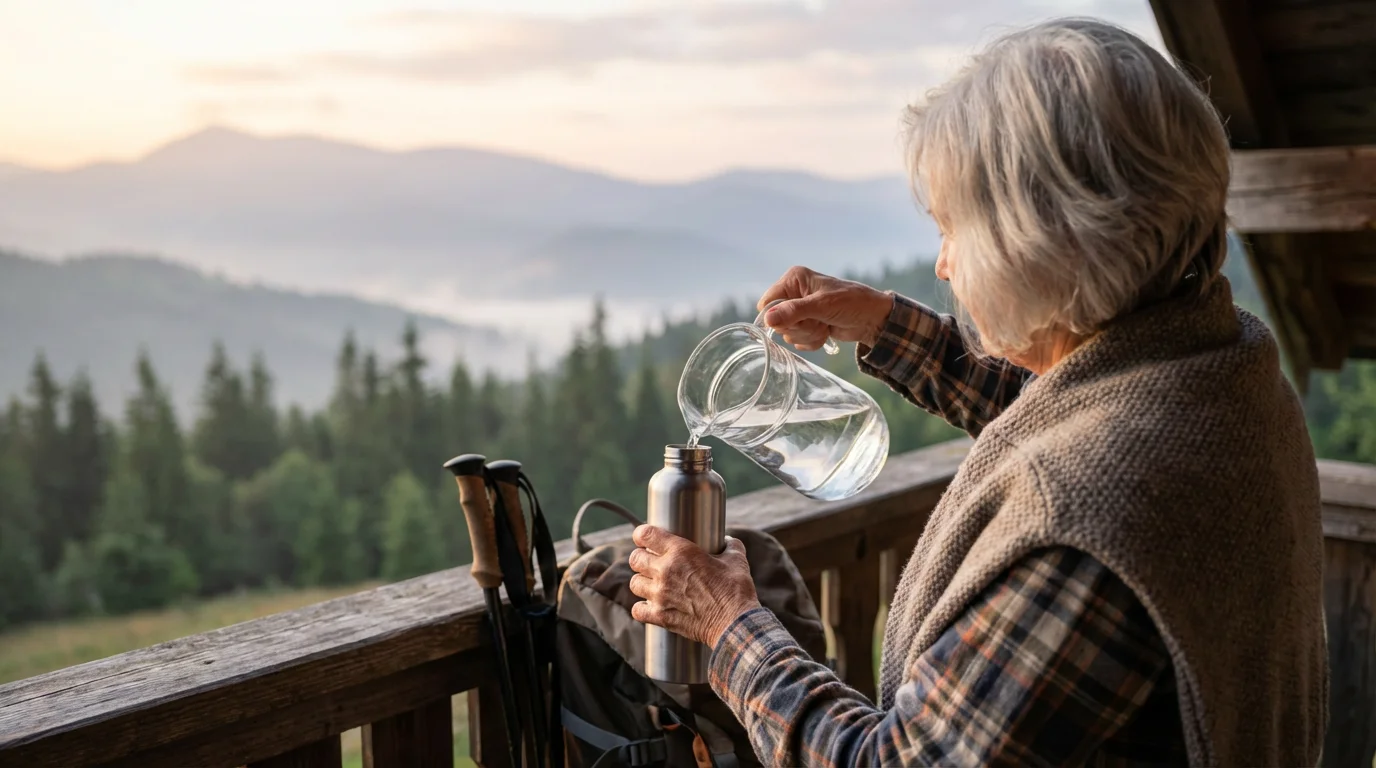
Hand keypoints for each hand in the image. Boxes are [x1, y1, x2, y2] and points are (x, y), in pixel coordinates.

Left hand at [628, 525, 761, 647]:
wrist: (735, 623)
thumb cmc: (736, 590)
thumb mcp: (736, 559)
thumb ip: (729, 545)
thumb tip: (727, 541)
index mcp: (681, 551)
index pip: (645, 534)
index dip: (642, 534)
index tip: (645, 538)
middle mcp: (666, 571)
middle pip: (635, 559)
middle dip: (641, 558)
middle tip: (651, 562)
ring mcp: (660, 595)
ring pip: (635, 583)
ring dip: (643, 582)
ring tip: (653, 584)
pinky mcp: (660, 616)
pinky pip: (637, 609)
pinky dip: (642, 608)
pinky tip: (652, 606)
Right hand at [758, 266, 894, 350]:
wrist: (873, 318)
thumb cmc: (851, 303)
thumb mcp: (822, 306)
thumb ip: (793, 311)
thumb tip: (767, 320)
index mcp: (794, 280)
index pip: (767, 303)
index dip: (778, 317)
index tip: (797, 319)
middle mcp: (793, 293)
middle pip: (777, 322)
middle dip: (799, 327)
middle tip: (818, 321)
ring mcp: (800, 310)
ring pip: (788, 333)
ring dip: (808, 334)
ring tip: (825, 325)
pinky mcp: (807, 324)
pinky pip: (798, 340)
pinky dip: (812, 340)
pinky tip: (825, 332)